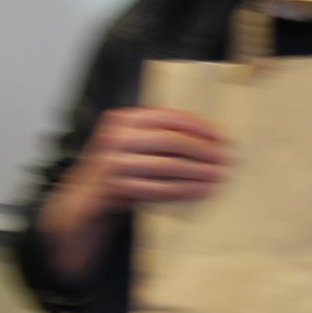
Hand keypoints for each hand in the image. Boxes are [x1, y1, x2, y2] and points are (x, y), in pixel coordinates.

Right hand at [67, 106, 228, 214]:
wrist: (85, 195)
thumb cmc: (119, 166)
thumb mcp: (134, 141)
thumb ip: (160, 133)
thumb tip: (209, 136)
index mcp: (125, 118)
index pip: (171, 117)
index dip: (201, 127)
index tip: (223, 138)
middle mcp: (118, 137)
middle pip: (172, 141)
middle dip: (204, 150)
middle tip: (226, 159)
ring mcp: (115, 163)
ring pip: (169, 166)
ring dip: (199, 172)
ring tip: (219, 176)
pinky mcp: (118, 187)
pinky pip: (160, 188)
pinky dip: (185, 190)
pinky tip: (201, 190)